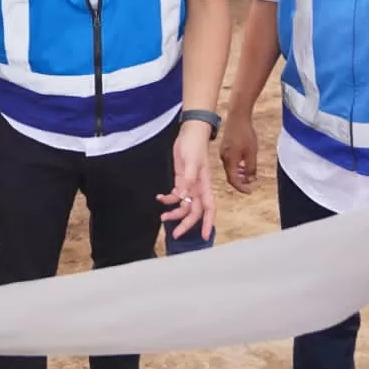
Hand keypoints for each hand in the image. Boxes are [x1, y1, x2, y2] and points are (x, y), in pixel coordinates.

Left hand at [157, 120, 215, 239]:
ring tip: (162, 217)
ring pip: (184, 205)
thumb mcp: (191, 161)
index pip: (209, 208)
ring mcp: (189, 184)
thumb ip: (187, 180)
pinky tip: (159, 198)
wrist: (190, 132)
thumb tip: (183, 197)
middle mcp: (198, 188)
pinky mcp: (181, 179)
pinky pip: (176, 195)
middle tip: (175, 234)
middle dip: (186, 224)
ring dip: (174, 213)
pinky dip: (168, 199)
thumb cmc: (194, 145)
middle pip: (194, 211)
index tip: (205, 236)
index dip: (208, 223)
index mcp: (205, 185)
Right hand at [219, 113, 258, 193]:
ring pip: (231, 168)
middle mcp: (224, 158)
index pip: (233, 180)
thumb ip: (251, 167)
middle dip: (241, 181)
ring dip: (240, 174)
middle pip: (231, 175)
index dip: (241, 187)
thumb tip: (251, 179)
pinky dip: (237, 166)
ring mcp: (223, 153)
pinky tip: (245, 164)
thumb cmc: (245, 134)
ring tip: (250, 175)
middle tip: (252, 183)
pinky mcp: (225, 148)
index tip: (250, 191)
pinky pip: (230, 162)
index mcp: (230, 161)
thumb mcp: (252, 153)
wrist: (238, 117)